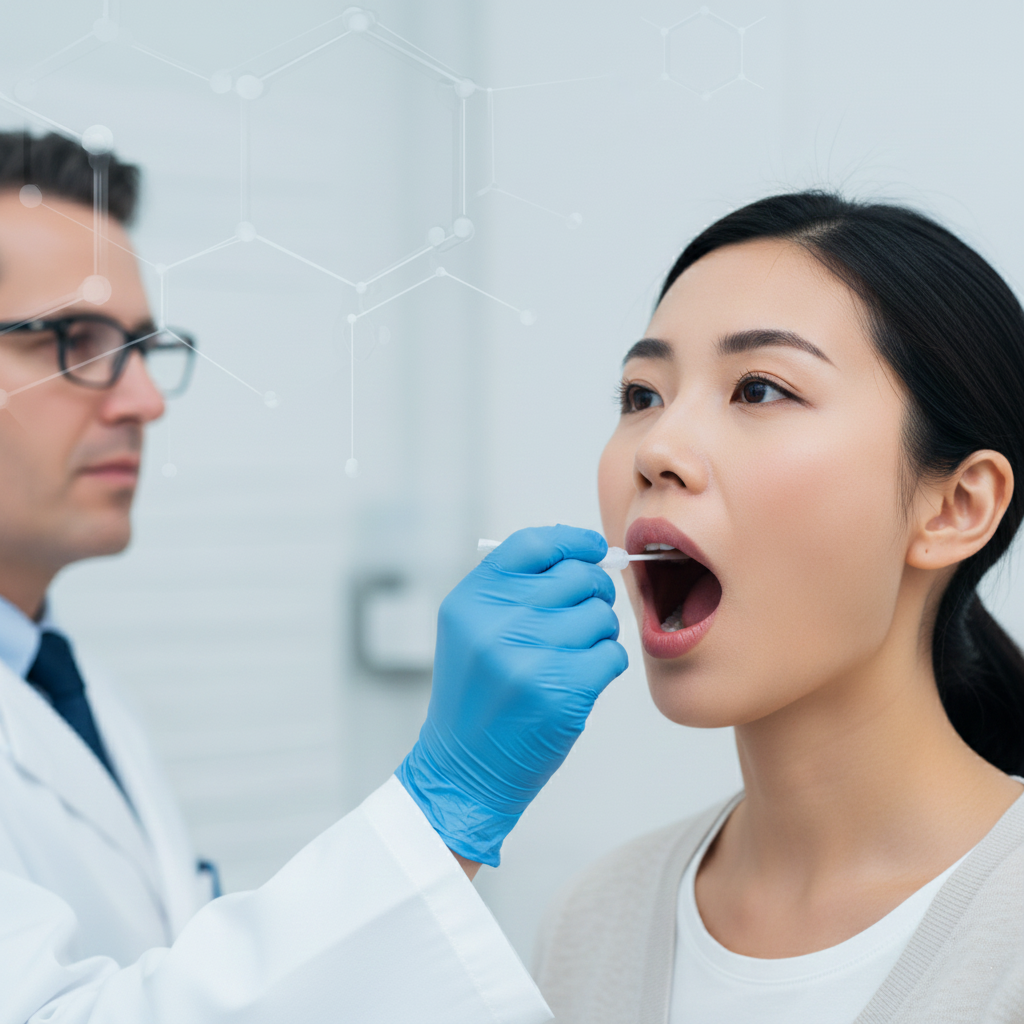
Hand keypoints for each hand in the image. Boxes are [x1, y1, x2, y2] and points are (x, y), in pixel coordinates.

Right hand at [397, 525, 628, 866]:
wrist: (463, 768)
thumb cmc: (477, 695)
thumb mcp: (473, 630)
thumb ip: (516, 590)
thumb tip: (584, 557)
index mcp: (472, 600)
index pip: (533, 544)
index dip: (572, 541)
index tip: (593, 548)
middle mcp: (496, 622)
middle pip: (576, 576)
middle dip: (593, 592)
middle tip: (585, 614)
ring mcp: (528, 656)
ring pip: (600, 616)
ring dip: (599, 633)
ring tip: (573, 656)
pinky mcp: (561, 691)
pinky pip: (611, 654)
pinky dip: (606, 665)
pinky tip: (580, 680)